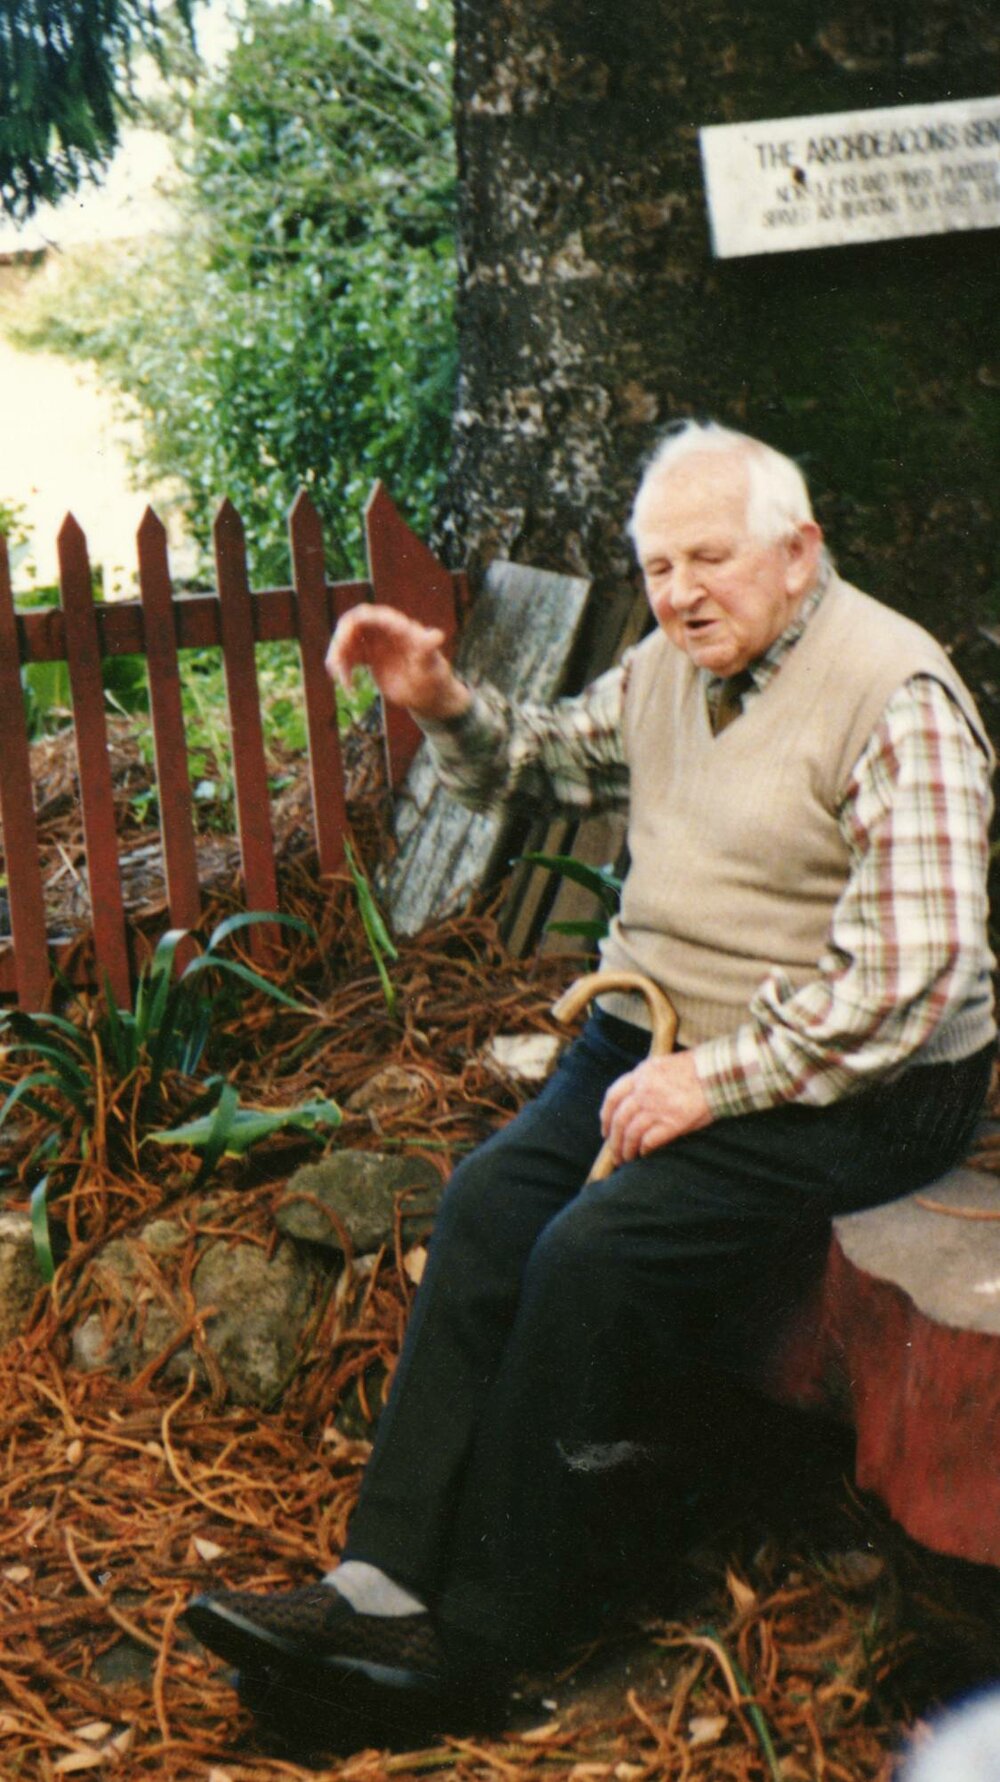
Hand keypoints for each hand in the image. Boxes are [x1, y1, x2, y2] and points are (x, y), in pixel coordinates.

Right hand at [326, 605, 470, 721]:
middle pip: (352, 624)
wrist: (430, 696)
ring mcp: (377, 643)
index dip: (351, 625)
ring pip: (347, 641)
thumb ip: (428, 649)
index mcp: (398, 627)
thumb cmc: (434, 679)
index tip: (341, 644)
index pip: (369, 615)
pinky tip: (347, 687)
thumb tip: (437, 635)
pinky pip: (349, 656)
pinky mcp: (371, 656)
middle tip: (334, 664)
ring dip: (338, 657)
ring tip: (340, 680)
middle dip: (339, 642)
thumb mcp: (431, 666)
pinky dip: (343, 669)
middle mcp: (385, 631)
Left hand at [600, 1051, 712, 1164]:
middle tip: (614, 1153)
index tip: (605, 1130)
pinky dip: (644, 1150)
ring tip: (626, 1159)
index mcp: (641, 1075)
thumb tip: (632, 1098)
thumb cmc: (695, 1069)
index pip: (612, 1097)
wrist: (719, 1074)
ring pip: (631, 1133)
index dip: (606, 1116)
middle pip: (619, 1120)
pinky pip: (650, 1141)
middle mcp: (645, 1091)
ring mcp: (658, 1107)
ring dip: (626, 1149)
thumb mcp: (663, 1065)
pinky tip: (644, 1154)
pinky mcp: (673, 1123)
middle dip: (613, 1140)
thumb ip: (645, 1079)